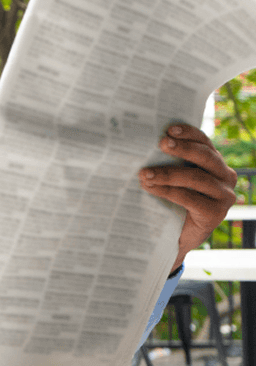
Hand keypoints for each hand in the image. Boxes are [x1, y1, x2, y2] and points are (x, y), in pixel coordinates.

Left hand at [139, 124, 236, 272]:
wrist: (173, 236)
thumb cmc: (170, 201)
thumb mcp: (172, 178)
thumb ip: (167, 161)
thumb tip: (140, 144)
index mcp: (215, 163)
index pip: (205, 142)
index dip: (189, 133)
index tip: (169, 129)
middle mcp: (225, 176)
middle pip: (204, 157)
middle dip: (181, 149)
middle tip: (160, 144)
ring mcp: (223, 196)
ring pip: (196, 178)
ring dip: (167, 173)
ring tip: (144, 173)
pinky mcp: (216, 213)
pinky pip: (190, 198)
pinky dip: (168, 191)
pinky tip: (151, 188)